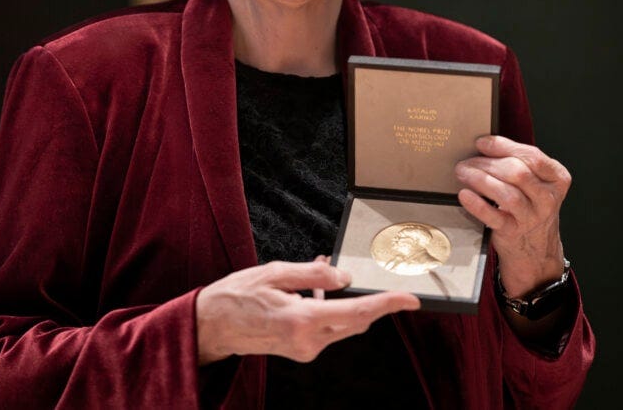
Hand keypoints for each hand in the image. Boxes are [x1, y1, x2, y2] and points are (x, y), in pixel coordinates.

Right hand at [195, 259, 419, 364]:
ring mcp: (305, 350)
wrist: (212, 326)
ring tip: (324, 271)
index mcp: (302, 320)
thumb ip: (314, 275)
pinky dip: (329, 309)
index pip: (357, 312)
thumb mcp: (275, 273)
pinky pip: (327, 328)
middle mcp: (308, 341)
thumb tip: (344, 277)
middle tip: (373, 276)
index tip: (409, 299)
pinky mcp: (301, 350)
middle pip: (356, 321)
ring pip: (343, 324)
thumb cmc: (237, 296)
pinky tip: (314, 290)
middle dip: (370, 300)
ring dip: (345, 301)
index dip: (387, 304)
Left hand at [455, 135, 570, 296]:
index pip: (532, 156)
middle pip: (518, 173)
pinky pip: (494, 217)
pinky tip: (464, 195)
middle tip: (466, 162)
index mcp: (556, 179)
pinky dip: (477, 204)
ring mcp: (532, 217)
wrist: (535, 248)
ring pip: (507, 194)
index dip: (504, 146)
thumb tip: (484, 146)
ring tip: (462, 173)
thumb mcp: (535, 184)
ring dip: (480, 180)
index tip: (482, 143)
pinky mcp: (513, 232)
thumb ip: (519, 163)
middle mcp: (547, 198)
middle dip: (487, 163)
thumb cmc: (530, 207)